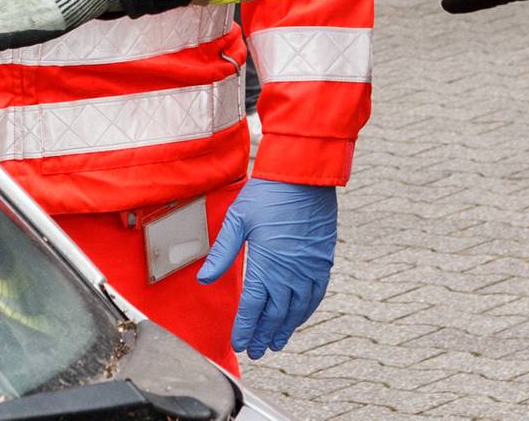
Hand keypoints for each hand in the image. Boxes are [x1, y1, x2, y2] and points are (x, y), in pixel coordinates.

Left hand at [198, 179, 338, 358]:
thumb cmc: (268, 194)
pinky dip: (306, 311)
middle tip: (256, 351)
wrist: (303, 176)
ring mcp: (310, 268)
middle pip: (275, 314)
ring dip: (285, 329)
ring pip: (297, 309)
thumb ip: (222, 253)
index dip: (245, 328)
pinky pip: (316, 294)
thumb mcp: (238, 221)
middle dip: (263, 335)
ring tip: (276, 343)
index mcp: (266, 264)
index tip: (239, 343)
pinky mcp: (323, 260)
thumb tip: (204, 279)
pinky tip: (299, 318)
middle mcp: (290, 272)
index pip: (253, 307)